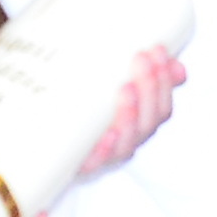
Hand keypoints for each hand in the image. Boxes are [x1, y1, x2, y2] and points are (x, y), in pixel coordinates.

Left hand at [82, 45, 181, 174]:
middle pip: (149, 121)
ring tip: (125, 89)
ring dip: (131, 114)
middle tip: (140, 59)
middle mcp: (125, 140)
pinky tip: (107, 134)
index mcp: (136, 122)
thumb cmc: (79, 107)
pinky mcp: (78, 164)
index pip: (162, 106)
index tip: (157, 51)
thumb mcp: (108, 81)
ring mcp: (103, 154)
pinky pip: (95, 162)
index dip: (165, 80)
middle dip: (150, 88)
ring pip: (128, 141)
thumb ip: (141, 71)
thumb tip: (177, 66)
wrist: (39, 138)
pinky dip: (106, 149)